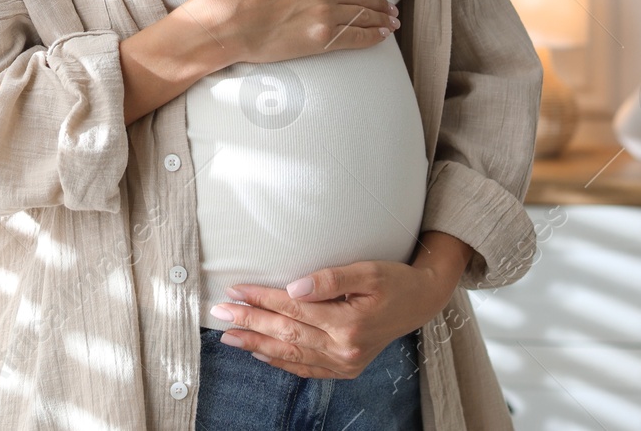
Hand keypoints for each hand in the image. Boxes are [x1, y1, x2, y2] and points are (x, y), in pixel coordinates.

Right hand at [194, 0, 398, 66]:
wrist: (224, 23)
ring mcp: (325, 17)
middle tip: (391, 8)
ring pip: (363, 15)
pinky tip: (381, 37)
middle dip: (380, 2)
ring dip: (381, 19)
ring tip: (391, 22)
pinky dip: (372, 36)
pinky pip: (356, 37)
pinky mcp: (321, 40)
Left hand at [206, 258, 456, 378]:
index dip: (261, 298)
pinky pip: (307, 369)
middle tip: (219, 312)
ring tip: (229, 337)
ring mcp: (345, 363)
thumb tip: (295, 288)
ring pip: (292, 354)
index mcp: (348, 323)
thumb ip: (331, 279)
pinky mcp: (346, 368)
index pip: (292, 309)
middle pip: (286, 333)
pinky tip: (261, 354)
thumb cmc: (394, 281)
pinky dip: (281, 362)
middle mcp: (345, 349)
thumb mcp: (368, 271)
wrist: (421, 303)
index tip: (234, 289)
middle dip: (250, 322)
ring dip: (257, 345)